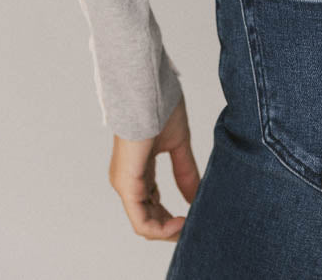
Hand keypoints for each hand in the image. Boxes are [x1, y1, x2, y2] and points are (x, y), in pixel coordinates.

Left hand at [108, 96, 200, 240]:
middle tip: (194, 227)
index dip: (172, 218)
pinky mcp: (127, 184)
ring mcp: (125, 184)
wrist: (147, 89)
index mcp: (139, 171)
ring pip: (144, 224)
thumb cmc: (159, 107)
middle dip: (171, 228)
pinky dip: (161, 228)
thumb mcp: (178, 144)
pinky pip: (141, 221)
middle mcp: (128, 181)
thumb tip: (196, 196)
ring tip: (189, 226)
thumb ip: (185, 171)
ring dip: (168, 231)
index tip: (193, 217)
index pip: (152, 206)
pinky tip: (181, 222)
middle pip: (148, 219)